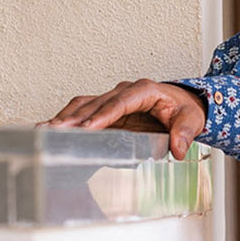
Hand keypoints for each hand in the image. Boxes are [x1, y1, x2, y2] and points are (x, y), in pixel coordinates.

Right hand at [42, 80, 208, 160]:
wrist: (184, 105)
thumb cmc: (186, 110)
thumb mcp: (192, 121)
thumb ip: (184, 134)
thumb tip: (177, 150)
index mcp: (145, 90)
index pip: (121, 102)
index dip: (104, 114)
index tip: (89, 128)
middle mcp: (125, 92)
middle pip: (97, 103)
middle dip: (77, 118)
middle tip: (58, 131)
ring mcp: (114, 99)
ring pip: (85, 105)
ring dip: (67, 118)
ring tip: (48, 130)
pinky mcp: (107, 109)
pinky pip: (84, 112)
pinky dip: (68, 120)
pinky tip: (53, 129)